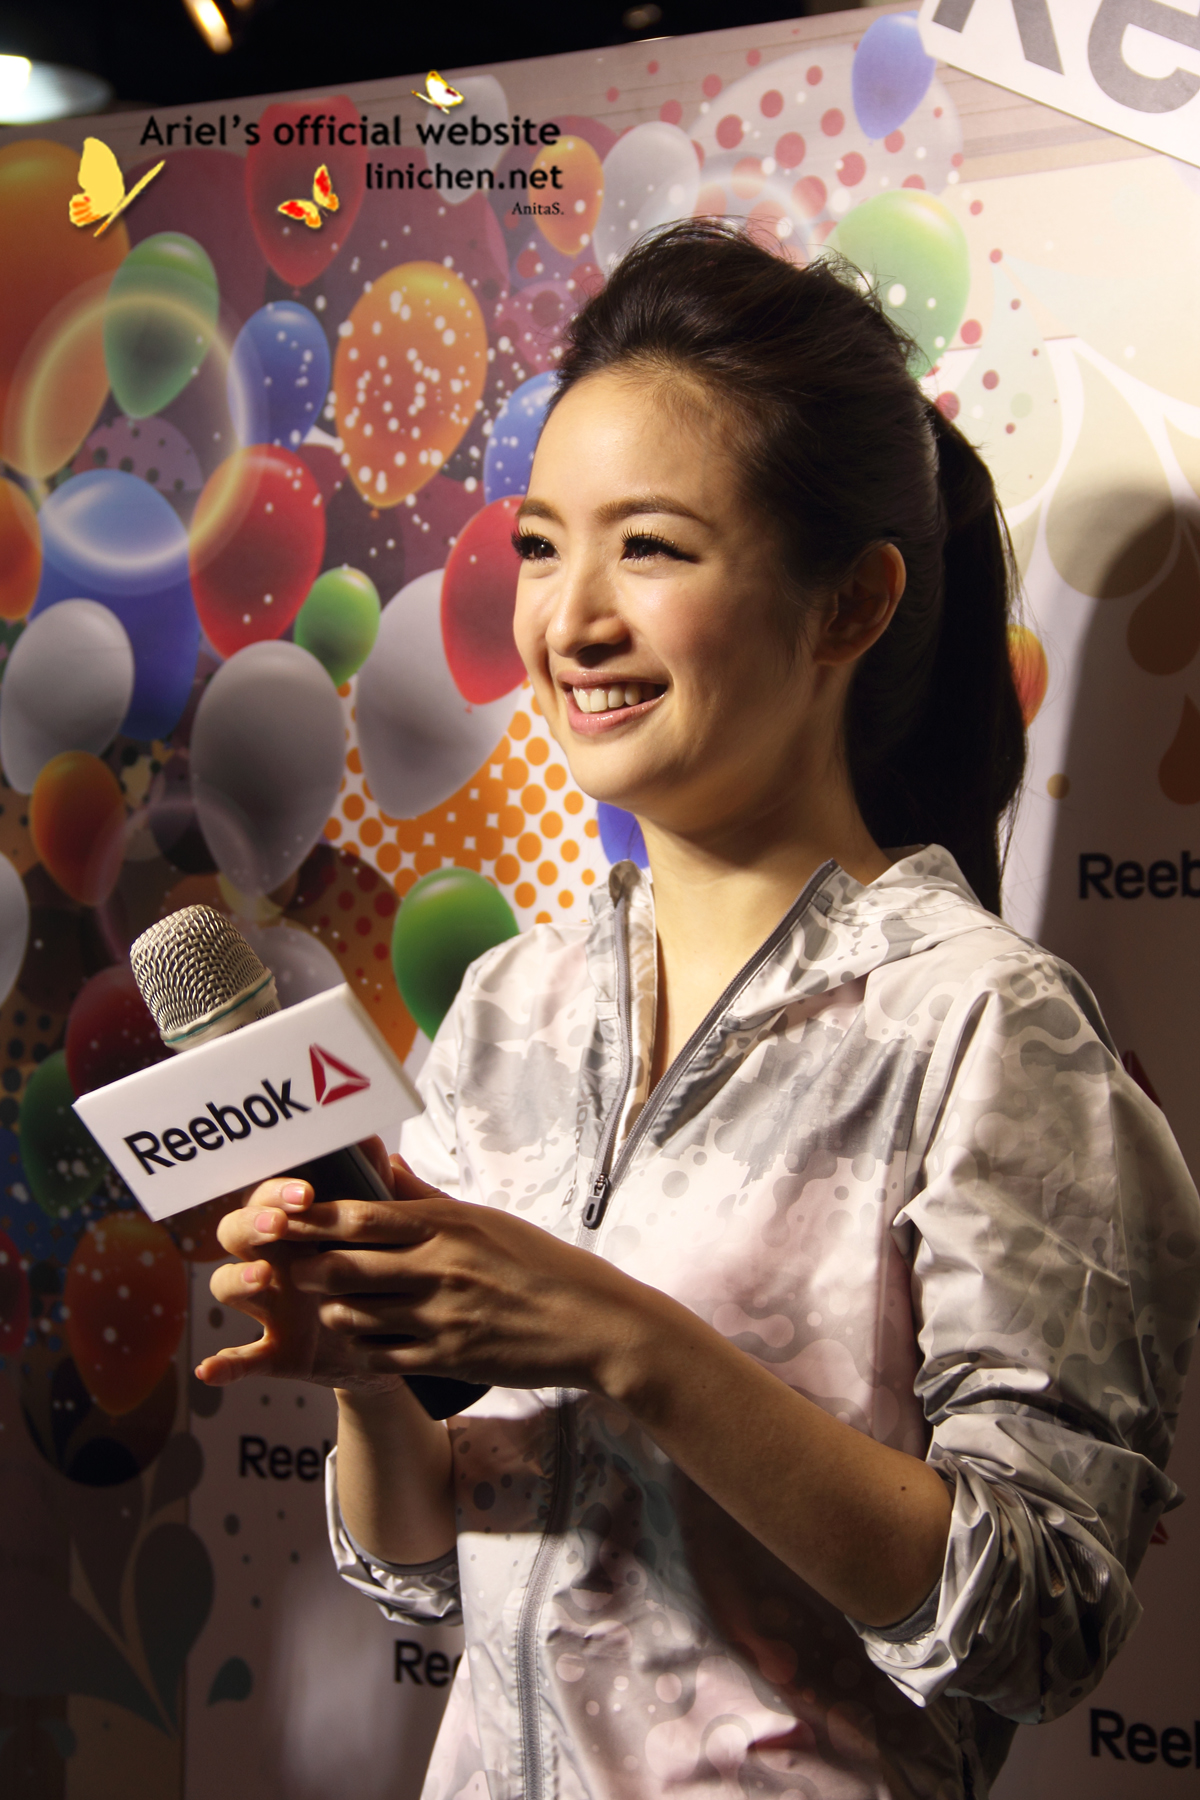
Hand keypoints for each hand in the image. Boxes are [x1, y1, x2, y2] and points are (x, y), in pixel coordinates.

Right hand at [197, 1136, 407, 1391]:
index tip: (306, 1193)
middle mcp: (272, 1259)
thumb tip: (375, 1143)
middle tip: (280, 1226)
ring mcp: (269, 1305)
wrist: (398, 1334)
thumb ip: (378, 1186)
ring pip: (227, 1285)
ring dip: (238, 1279)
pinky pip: (242, 1357)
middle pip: (235, 1231)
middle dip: (252, 1224)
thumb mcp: (386, 1228)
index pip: (268, 1197)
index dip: (277, 1192)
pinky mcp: (275, 1350)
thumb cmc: (383, 1266)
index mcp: (296, 1225)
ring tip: (263, 1277)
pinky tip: (211, 1370)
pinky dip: (224, 1363)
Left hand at [204, 1151, 661, 1395]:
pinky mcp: (447, 1359)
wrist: (591, 1323)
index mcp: (447, 1225)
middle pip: (343, 1266)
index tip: (279, 1215)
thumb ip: (428, 1199)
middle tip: (285, 1265)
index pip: (360, 1216)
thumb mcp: (487, 1219)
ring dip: (329, 1308)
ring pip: (354, 1314)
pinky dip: (360, 1344)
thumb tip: (388, 1166)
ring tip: (324, 1302)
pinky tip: (357, 1337)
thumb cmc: (542, 1265)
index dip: (310, 1219)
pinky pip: (382, 1353)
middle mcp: (438, 1268)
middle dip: (304, 1267)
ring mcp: (441, 1317)